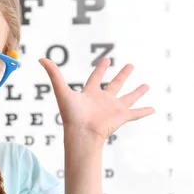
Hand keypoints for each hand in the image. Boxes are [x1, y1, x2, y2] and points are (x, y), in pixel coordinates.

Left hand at [39, 57, 155, 141]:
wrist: (81, 133)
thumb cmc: (71, 115)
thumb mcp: (62, 91)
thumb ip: (54, 74)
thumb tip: (40, 59)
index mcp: (90, 94)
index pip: (95, 78)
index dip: (101, 69)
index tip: (106, 60)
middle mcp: (103, 100)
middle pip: (115, 84)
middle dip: (123, 75)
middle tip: (131, 65)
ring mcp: (113, 109)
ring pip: (128, 97)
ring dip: (138, 92)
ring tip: (147, 85)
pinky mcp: (121, 117)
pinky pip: (135, 113)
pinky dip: (144, 111)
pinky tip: (153, 109)